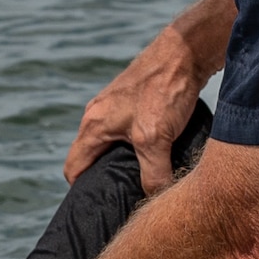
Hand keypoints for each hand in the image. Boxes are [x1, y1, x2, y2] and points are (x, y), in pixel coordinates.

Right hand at [64, 26, 203, 194]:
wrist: (185, 51)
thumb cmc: (164, 91)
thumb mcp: (157, 139)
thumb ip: (153, 174)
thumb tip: (156, 200)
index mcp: (93, 125)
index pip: (74, 169)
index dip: (82, 192)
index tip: (100, 206)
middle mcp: (98, 114)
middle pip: (90, 156)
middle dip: (103, 177)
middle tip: (124, 196)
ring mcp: (116, 105)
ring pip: (111, 142)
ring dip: (124, 160)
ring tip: (145, 176)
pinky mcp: (135, 98)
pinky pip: (127, 129)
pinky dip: (137, 144)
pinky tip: (160, 151)